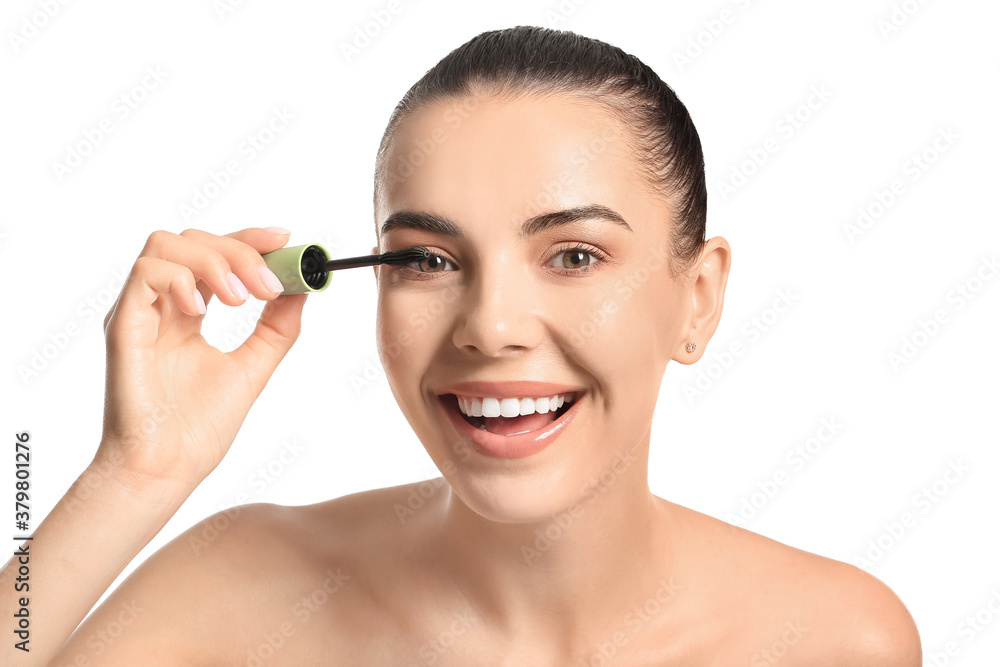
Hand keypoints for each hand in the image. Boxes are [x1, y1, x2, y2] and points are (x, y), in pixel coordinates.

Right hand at [96, 227, 306, 492]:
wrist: (167, 470)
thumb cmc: (198, 429)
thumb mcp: (253, 368)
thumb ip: (276, 328)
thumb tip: (303, 289)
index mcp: (188, 313)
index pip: (216, 252)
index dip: (250, 238)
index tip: (286, 239)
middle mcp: (161, 307)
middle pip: (193, 240)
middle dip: (239, 251)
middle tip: (268, 286)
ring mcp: (139, 313)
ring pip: (165, 245)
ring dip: (212, 260)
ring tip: (238, 300)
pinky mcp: (123, 327)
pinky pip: (144, 274)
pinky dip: (180, 279)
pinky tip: (202, 308)